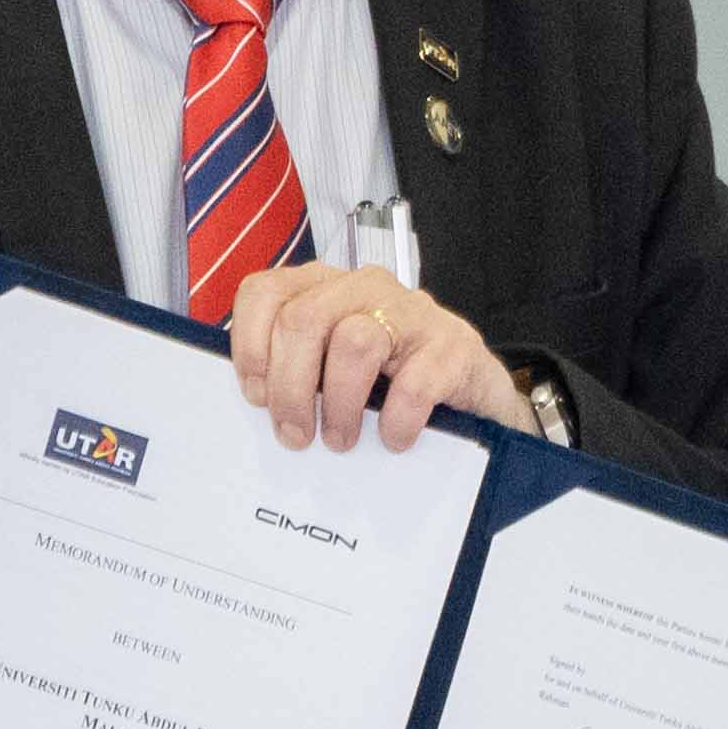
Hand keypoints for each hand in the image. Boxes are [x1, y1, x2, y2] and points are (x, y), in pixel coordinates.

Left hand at [219, 260, 534, 452]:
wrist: (476, 398)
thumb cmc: (392, 384)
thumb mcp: (333, 369)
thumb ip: (295, 371)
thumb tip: (253, 406)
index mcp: (326, 288)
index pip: (266, 292)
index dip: (251, 346)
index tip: (257, 396)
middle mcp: (365, 288)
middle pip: (303, 320)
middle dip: (290, 387)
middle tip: (296, 434)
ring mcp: (413, 312)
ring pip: (354, 341)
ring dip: (341, 404)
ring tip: (342, 440)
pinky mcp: (454, 345)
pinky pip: (414, 382)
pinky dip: (397, 420)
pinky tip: (394, 438)